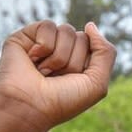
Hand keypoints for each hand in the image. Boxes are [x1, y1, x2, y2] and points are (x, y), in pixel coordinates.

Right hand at [0, 20, 115, 131]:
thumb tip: (90, 25)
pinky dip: (44, 46)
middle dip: (73, 61)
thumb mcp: (97, 82)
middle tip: (57, 77)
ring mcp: (43, 43)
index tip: (74, 81)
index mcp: (79, 62)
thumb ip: (106, 52)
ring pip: (66, 30)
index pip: (94, 45)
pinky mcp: (25, 36)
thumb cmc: (63, 100)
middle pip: (81, 37)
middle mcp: (61, 52)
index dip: (87, 63)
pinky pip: (48, 25)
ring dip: (59, 56)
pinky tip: (33, 60)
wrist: (30, 107)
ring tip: (44, 72)